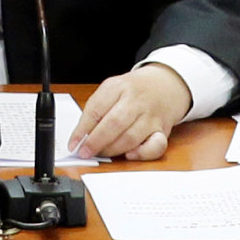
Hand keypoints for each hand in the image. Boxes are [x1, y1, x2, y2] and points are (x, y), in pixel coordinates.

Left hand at [68, 63, 189, 161]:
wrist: (165, 84)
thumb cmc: (133, 91)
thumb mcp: (112, 89)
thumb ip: (97, 110)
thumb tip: (80, 137)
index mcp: (118, 86)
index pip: (96, 108)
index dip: (82, 129)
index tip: (74, 144)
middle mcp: (135, 100)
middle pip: (114, 123)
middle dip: (96, 141)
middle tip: (85, 152)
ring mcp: (150, 115)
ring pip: (131, 137)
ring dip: (112, 150)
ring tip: (102, 153)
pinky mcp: (163, 130)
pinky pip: (155, 146)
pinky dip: (142, 153)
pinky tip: (130, 155)